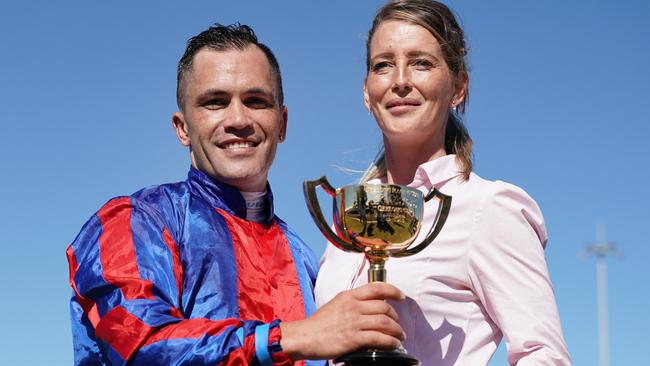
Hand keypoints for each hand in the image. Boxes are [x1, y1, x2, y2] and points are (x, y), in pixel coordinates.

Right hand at [280, 282, 404, 359]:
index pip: (376, 288)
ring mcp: (353, 322)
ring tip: (399, 336)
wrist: (304, 337)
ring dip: (396, 330)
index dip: (393, 291)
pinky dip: (390, 342)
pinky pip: (379, 338)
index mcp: (348, 296)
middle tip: (397, 323)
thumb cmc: (318, 324)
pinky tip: (394, 344)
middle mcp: (353, 306)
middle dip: (396, 316)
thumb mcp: (336, 304)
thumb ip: (352, 302)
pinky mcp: (353, 338)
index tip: (401, 296)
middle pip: (384, 307)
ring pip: (385, 322)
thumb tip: (369, 306)